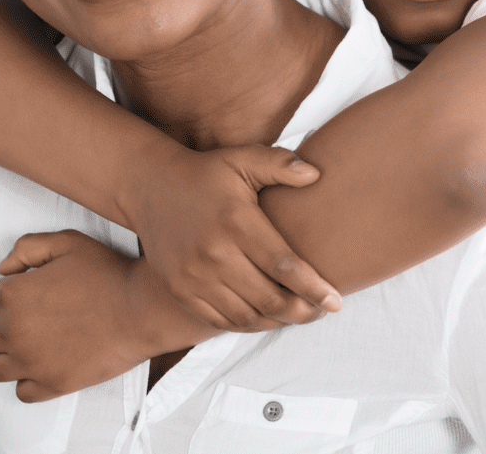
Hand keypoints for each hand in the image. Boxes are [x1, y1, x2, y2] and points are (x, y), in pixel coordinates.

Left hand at [0, 230, 186, 401]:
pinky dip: (29, 380)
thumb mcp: (67, 242)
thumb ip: (27, 247)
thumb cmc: (108, 273)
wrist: (142, 309)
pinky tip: (45, 364)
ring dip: (6, 356)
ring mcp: (32, 362)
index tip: (13, 299)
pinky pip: (22, 392)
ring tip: (29, 345)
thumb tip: (2, 268)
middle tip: (18, 322)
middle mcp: (15, 331)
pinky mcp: (52, 385)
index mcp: (14, 295)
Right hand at [121, 144, 341, 331]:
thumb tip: (315, 174)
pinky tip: (266, 317)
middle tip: (322, 311)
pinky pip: (221, 321)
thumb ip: (279, 165)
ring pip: (247, 316)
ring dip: (278, 322)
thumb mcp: (241, 159)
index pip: (284, 266)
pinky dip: (248, 325)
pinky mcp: (181, 290)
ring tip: (298, 314)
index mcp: (236, 222)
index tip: (335, 300)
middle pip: (269, 298)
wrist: (150, 187)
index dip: (314, 288)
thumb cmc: (205, 174)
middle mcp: (215, 254)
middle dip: (302, 311)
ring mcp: (194, 276)